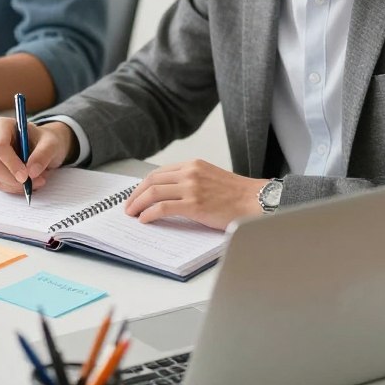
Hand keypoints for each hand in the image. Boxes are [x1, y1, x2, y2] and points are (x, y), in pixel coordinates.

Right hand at [0, 118, 75, 193]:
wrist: (42, 146)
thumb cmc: (44, 140)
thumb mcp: (51, 143)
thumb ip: (43, 155)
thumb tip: (31, 172)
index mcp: (2, 125)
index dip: (11, 163)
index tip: (26, 176)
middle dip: (13, 178)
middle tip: (33, 182)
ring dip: (16, 185)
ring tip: (36, 180)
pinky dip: (14, 188)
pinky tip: (27, 183)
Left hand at [124, 160, 264, 229]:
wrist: (256, 201)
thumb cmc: (235, 195)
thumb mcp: (209, 178)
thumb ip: (189, 181)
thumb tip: (166, 194)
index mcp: (192, 165)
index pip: (158, 173)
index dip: (142, 185)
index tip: (135, 195)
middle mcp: (189, 172)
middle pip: (151, 181)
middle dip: (135, 195)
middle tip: (128, 207)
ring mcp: (191, 187)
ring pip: (153, 193)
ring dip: (138, 204)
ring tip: (132, 214)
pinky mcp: (194, 204)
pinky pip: (162, 208)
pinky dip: (149, 214)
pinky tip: (144, 219)